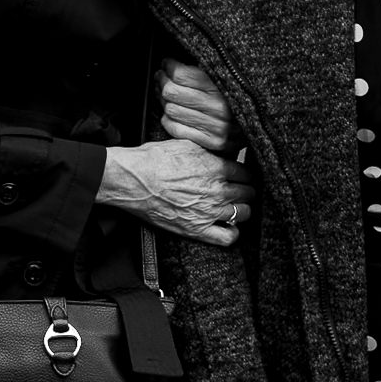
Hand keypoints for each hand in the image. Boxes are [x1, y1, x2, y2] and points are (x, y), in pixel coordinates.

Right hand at [98, 139, 253, 246]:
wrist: (132, 180)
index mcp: (216, 167)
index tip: (241, 175)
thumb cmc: (153, 159)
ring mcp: (208, 212)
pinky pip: (227, 237)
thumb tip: (221, 151)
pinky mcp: (196, 229)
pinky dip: (233, 233)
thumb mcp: (185, 144)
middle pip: (248, 193)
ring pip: (243, 213)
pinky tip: (228, 226)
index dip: (245, 173)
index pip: (246, 173)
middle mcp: (217, 191)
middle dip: (246, 190)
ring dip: (242, 209)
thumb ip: (208, 151)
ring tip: (234, 206)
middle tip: (240, 189)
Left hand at [156, 59, 239, 152]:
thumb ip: (204, 70)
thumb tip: (172, 63)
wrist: (262, 125)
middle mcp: (220, 108)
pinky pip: (175, 128)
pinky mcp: (212, 142)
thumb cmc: (238, 97)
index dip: (169, 66)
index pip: (181, 74)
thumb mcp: (227, 76)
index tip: (167, 64)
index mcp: (223, 87)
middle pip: (172, 92)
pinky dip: (168, 119)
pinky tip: (170, 112)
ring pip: (171, 109)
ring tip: (164, 93)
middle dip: (162, 81)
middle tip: (161, 76)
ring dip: (162, 100)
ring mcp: (216, 127)